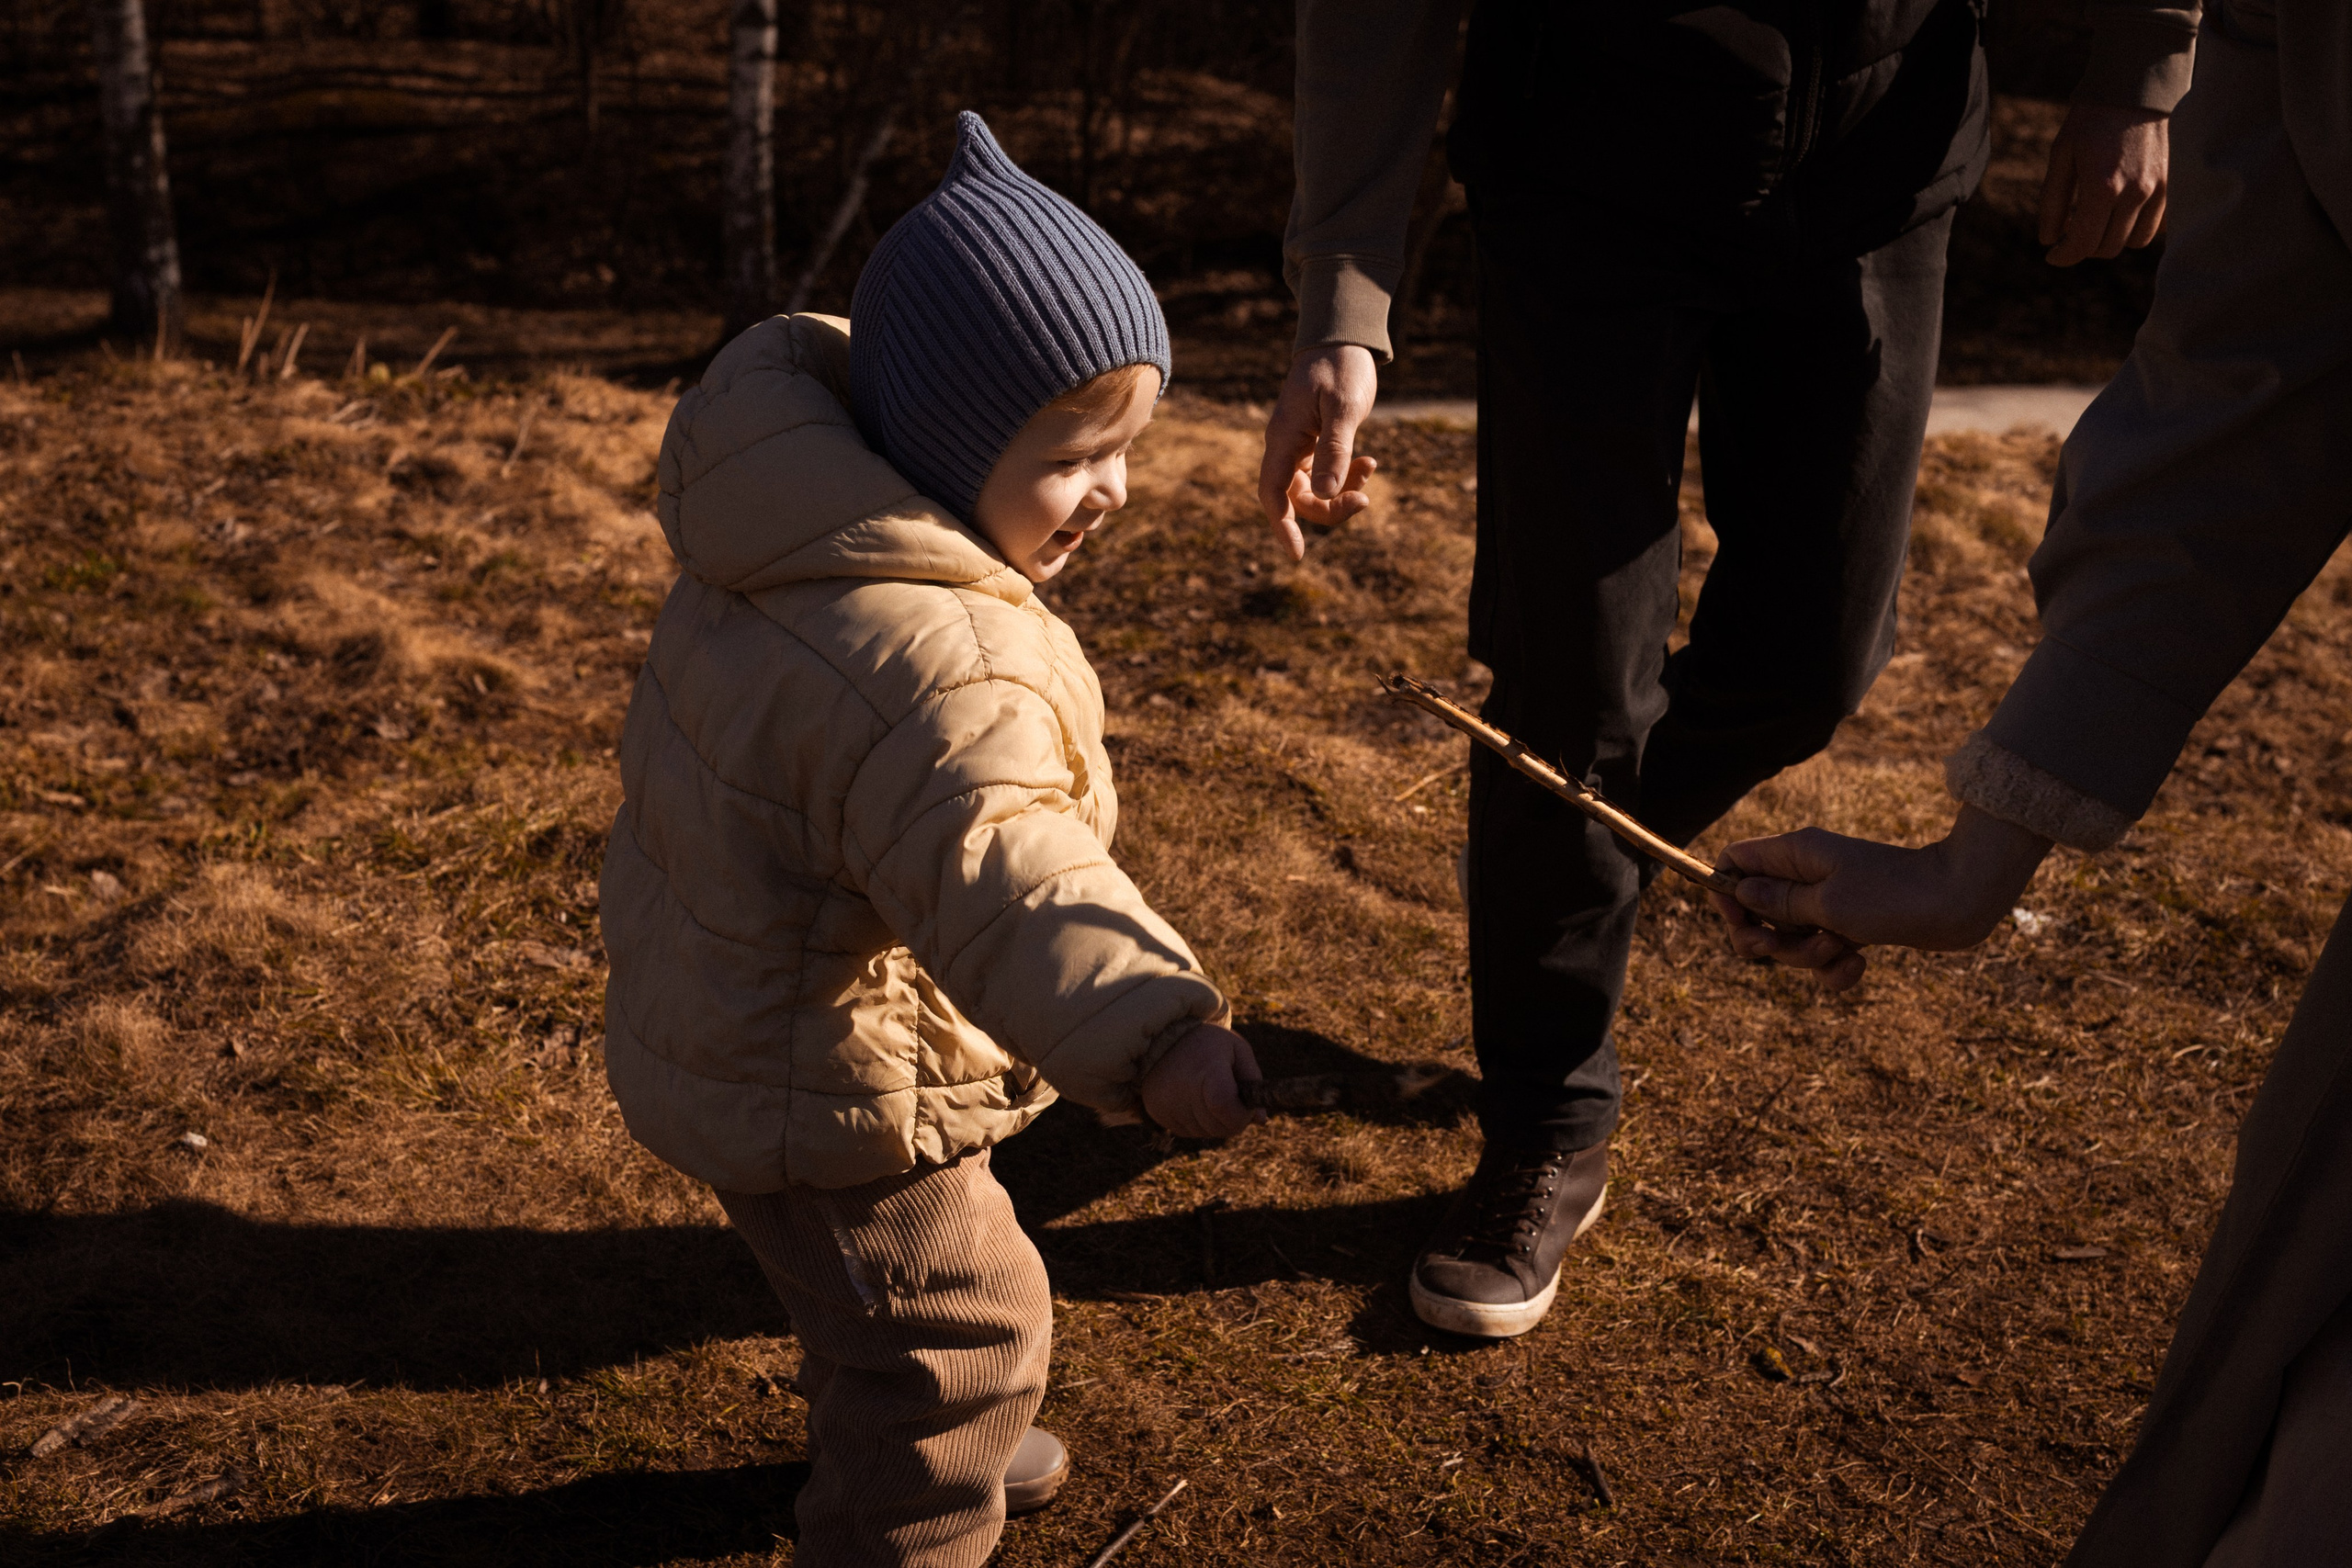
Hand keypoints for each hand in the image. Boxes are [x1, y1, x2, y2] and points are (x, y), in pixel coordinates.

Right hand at [1139, 1022, 1265, 1139]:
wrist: (1163, 1037)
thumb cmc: (1208, 1043)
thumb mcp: (1237, 1049)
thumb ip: (1253, 1081)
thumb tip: (1261, 1120)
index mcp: (1206, 1068)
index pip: (1224, 1106)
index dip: (1241, 1114)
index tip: (1245, 1105)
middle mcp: (1181, 1089)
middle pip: (1218, 1127)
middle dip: (1231, 1118)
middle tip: (1229, 1095)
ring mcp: (1166, 1103)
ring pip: (1204, 1132)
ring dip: (1213, 1120)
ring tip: (1207, 1092)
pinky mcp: (1156, 1112)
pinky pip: (1188, 1131)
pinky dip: (1196, 1121)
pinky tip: (1192, 1098)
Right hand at [1256, 344, 1379, 560]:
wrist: (1343, 340)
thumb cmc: (1340, 367)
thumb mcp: (1342, 407)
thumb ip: (1334, 449)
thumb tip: (1326, 492)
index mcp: (1283, 438)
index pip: (1273, 493)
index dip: (1282, 526)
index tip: (1298, 554)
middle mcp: (1285, 447)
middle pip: (1297, 499)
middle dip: (1330, 508)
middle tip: (1365, 499)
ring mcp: (1299, 447)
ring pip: (1314, 490)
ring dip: (1343, 492)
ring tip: (1371, 468)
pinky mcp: (1315, 444)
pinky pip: (1327, 475)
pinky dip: (1349, 476)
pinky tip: (1370, 460)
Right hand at [1707, 807, 2054, 991]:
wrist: (1961, 902)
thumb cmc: (1894, 896)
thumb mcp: (1828, 903)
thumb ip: (1779, 902)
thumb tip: (1740, 892)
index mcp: (1796, 854)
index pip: (1736, 862)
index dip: (1725, 893)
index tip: (1739, 922)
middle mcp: (1808, 875)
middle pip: (1757, 910)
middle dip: (1765, 939)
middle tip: (1775, 950)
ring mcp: (1831, 901)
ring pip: (1791, 939)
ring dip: (1805, 956)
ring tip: (1838, 949)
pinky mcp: (1854, 926)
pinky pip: (1825, 955)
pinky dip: (1835, 968)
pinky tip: (1858, 966)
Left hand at [2039, 104, 2169, 265]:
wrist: (2136, 86)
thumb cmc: (2092, 118)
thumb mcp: (2062, 155)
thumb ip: (2052, 201)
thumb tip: (2047, 239)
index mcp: (2102, 187)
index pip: (2082, 244)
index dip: (2063, 256)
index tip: (2052, 253)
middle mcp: (2135, 192)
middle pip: (2108, 247)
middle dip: (2085, 248)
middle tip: (2070, 234)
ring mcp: (2158, 189)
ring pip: (2135, 241)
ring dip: (2112, 240)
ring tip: (2095, 222)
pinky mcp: (2172, 183)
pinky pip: (2156, 225)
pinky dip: (2136, 227)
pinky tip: (2119, 213)